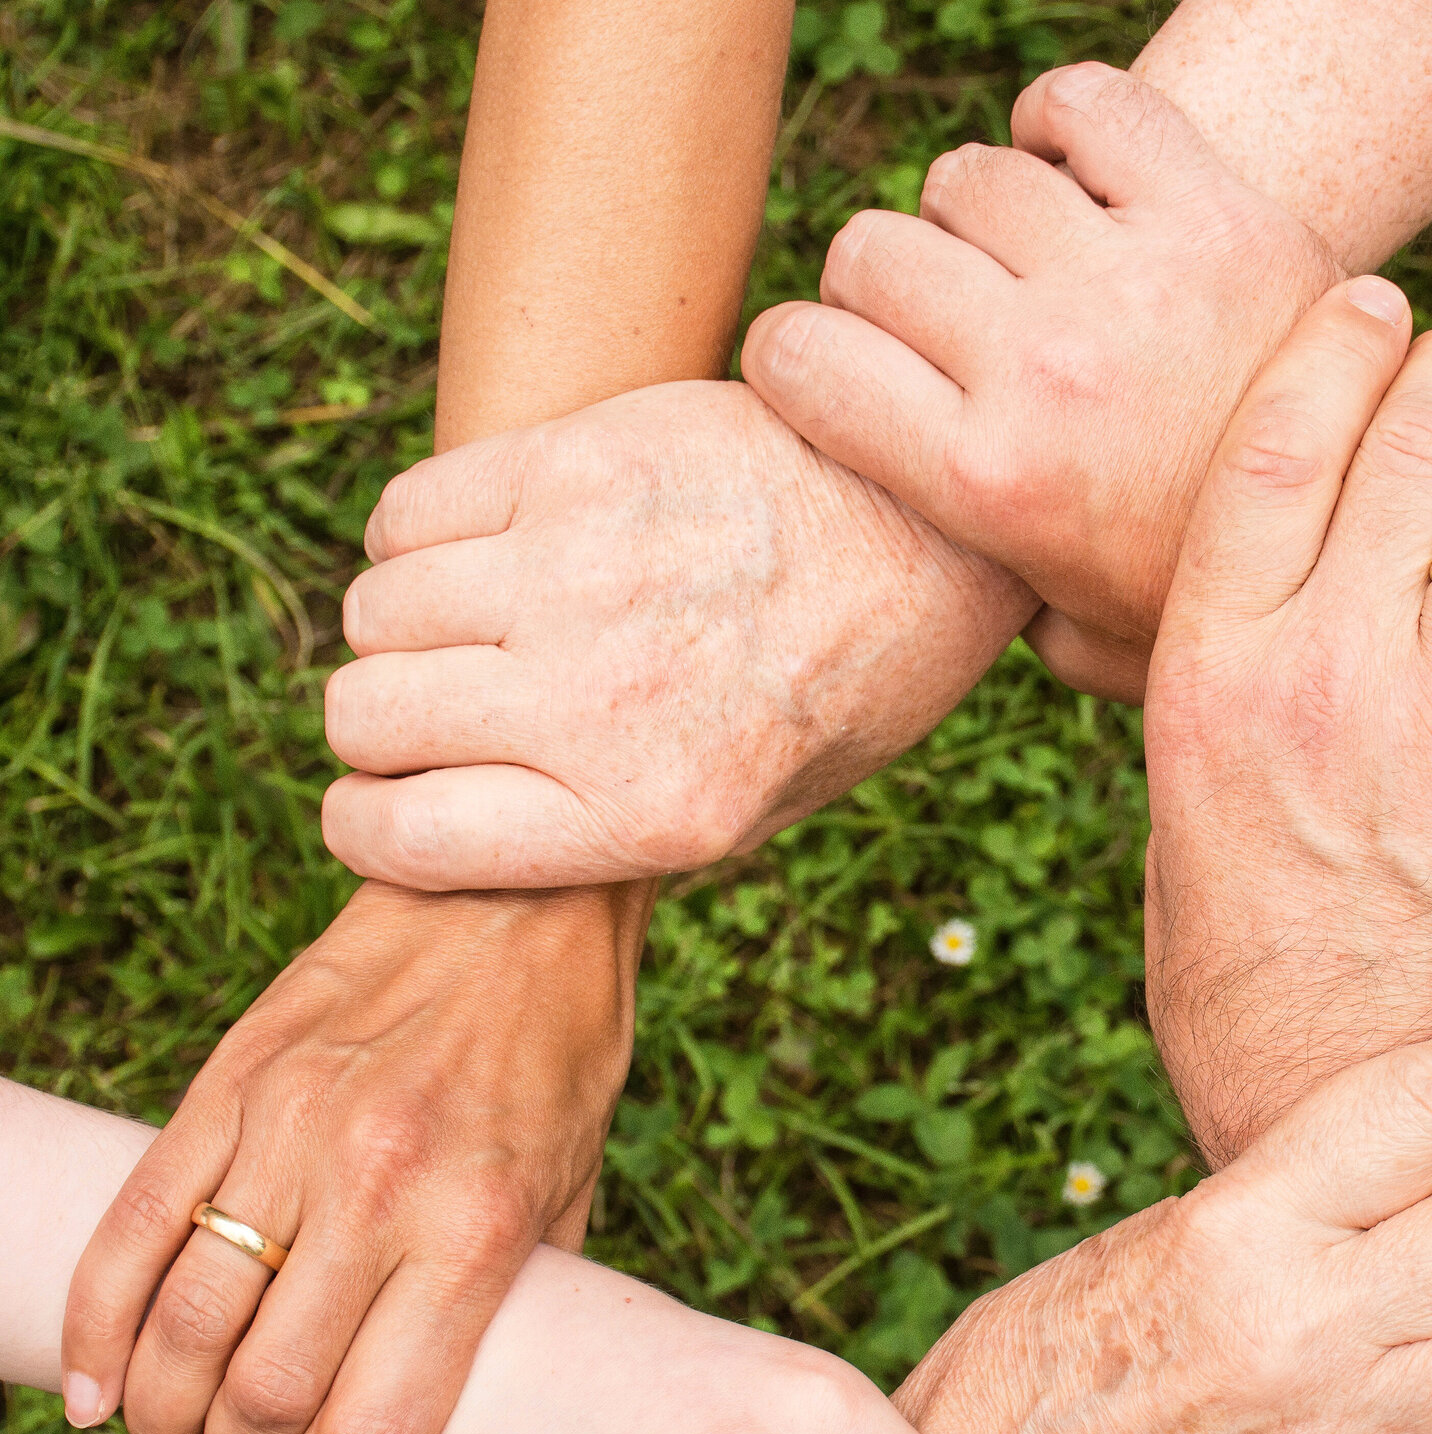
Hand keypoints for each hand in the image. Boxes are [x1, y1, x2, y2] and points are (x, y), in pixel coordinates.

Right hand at [60, 880, 645, 1433]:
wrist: (516, 901)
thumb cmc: (560, 1055)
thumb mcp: (574, 1187)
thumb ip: (517, 1299)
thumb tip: (467, 1404)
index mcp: (475, 1230)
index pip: (372, 1431)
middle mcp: (377, 1189)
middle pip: (261, 1399)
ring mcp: (290, 1132)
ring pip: (181, 1327)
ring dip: (165, 1415)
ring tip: (183, 1432)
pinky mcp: (229, 1086)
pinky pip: (131, 1229)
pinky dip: (96, 1328)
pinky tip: (99, 1388)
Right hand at [320, 380, 1035, 889]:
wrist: (933, 528)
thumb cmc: (849, 682)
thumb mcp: (759, 810)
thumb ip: (611, 830)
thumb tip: (461, 829)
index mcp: (649, 814)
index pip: (401, 839)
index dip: (367, 826)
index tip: (380, 804)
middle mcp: (600, 702)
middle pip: (366, 717)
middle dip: (382, 727)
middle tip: (441, 709)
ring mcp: (579, 574)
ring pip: (375, 612)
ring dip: (403, 629)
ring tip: (476, 624)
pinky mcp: (576, 463)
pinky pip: (407, 511)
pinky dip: (415, 538)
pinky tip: (484, 548)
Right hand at [742, 63, 1335, 701]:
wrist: (1375, 531)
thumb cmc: (1203, 594)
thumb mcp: (1076, 639)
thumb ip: (982, 604)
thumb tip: (914, 581)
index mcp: (988, 483)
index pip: (800, 359)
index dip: (789, 357)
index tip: (820, 370)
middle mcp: (1042, 369)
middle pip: (870, 253)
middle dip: (874, 289)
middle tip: (927, 327)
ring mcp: (1128, 280)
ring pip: (966, 177)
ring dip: (970, 218)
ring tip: (1014, 268)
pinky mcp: (1212, 209)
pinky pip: (1084, 105)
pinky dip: (1058, 123)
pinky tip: (1070, 178)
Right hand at [1137, 280, 1431, 1166]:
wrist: (1332, 1069)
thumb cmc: (1232, 922)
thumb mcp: (1167, 778)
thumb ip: (1171, 655)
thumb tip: (1153, 541)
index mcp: (1207, 674)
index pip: (1275, 441)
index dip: (1334, 341)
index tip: (1369, 299)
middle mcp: (1321, 682)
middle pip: (1408, 437)